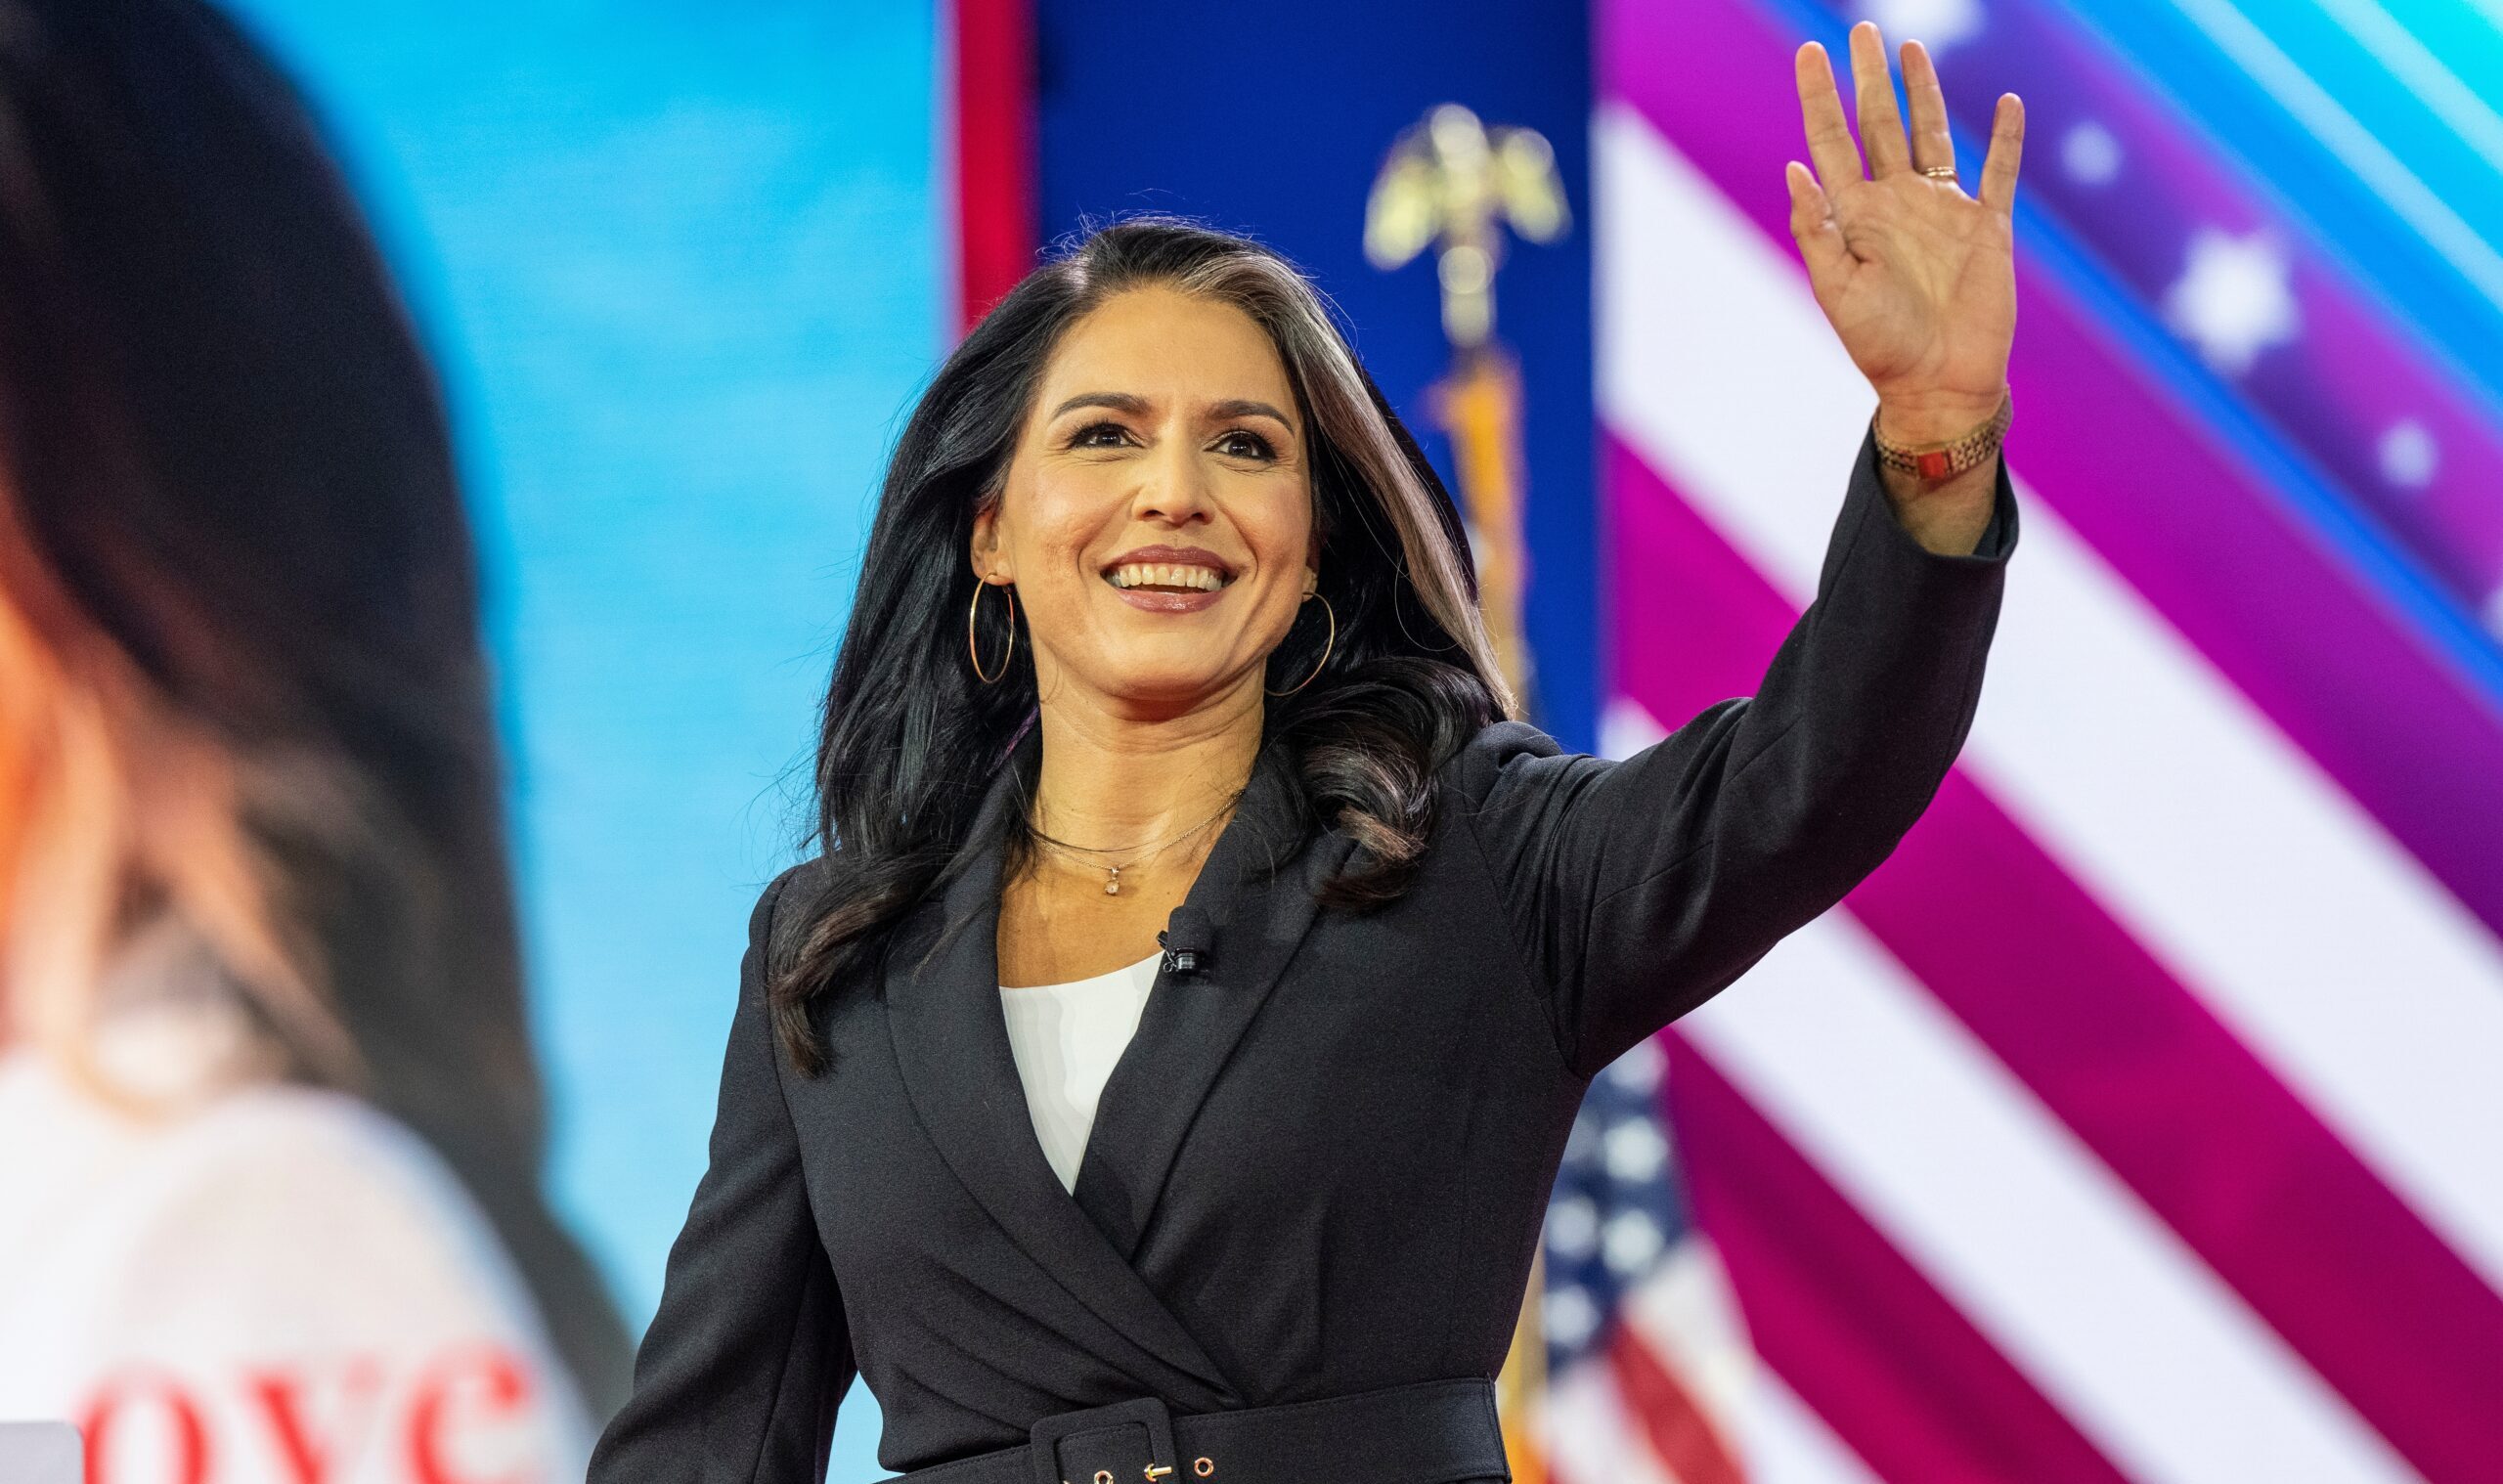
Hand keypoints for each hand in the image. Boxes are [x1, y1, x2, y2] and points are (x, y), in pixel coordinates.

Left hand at [1789, 22, 2022, 444]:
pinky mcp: (1988, 226)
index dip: (1820, 97)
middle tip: (1862, 30)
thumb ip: (1818, 229)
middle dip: (1870, 77)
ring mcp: (1944, 210)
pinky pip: (2000, 171)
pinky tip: (2008, 103)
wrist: (1939, 384)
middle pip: (1881, 123)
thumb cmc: (1882, 346)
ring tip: (1910, 51)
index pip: (1833, 141)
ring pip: (1933, 133)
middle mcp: (1898, 203)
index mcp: (1857, 216)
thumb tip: (1793, 166)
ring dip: (1924, 92)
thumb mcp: (1837, 289)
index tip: (1811, 53)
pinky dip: (2007, 138)